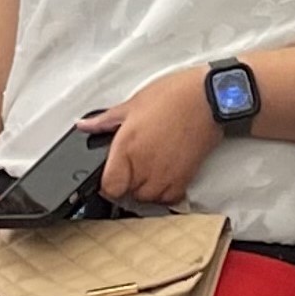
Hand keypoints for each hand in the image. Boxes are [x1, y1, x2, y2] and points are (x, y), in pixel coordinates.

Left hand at [81, 66, 220, 207]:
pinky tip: (165, 174)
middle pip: (126, 195)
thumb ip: (105, 120)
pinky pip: (169, 199)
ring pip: (147, 199)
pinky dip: (165, 193)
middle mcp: (144, 167)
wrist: (210, 99)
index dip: (106, 184)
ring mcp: (165, 176)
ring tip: (149, 167)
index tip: (110, 175)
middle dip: (126, 183)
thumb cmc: (174, 96)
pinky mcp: (184, 179)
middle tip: (133, 164)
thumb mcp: (133, 104)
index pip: (108, 187)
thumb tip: (84, 125)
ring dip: (145, 189)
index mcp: (126, 148)